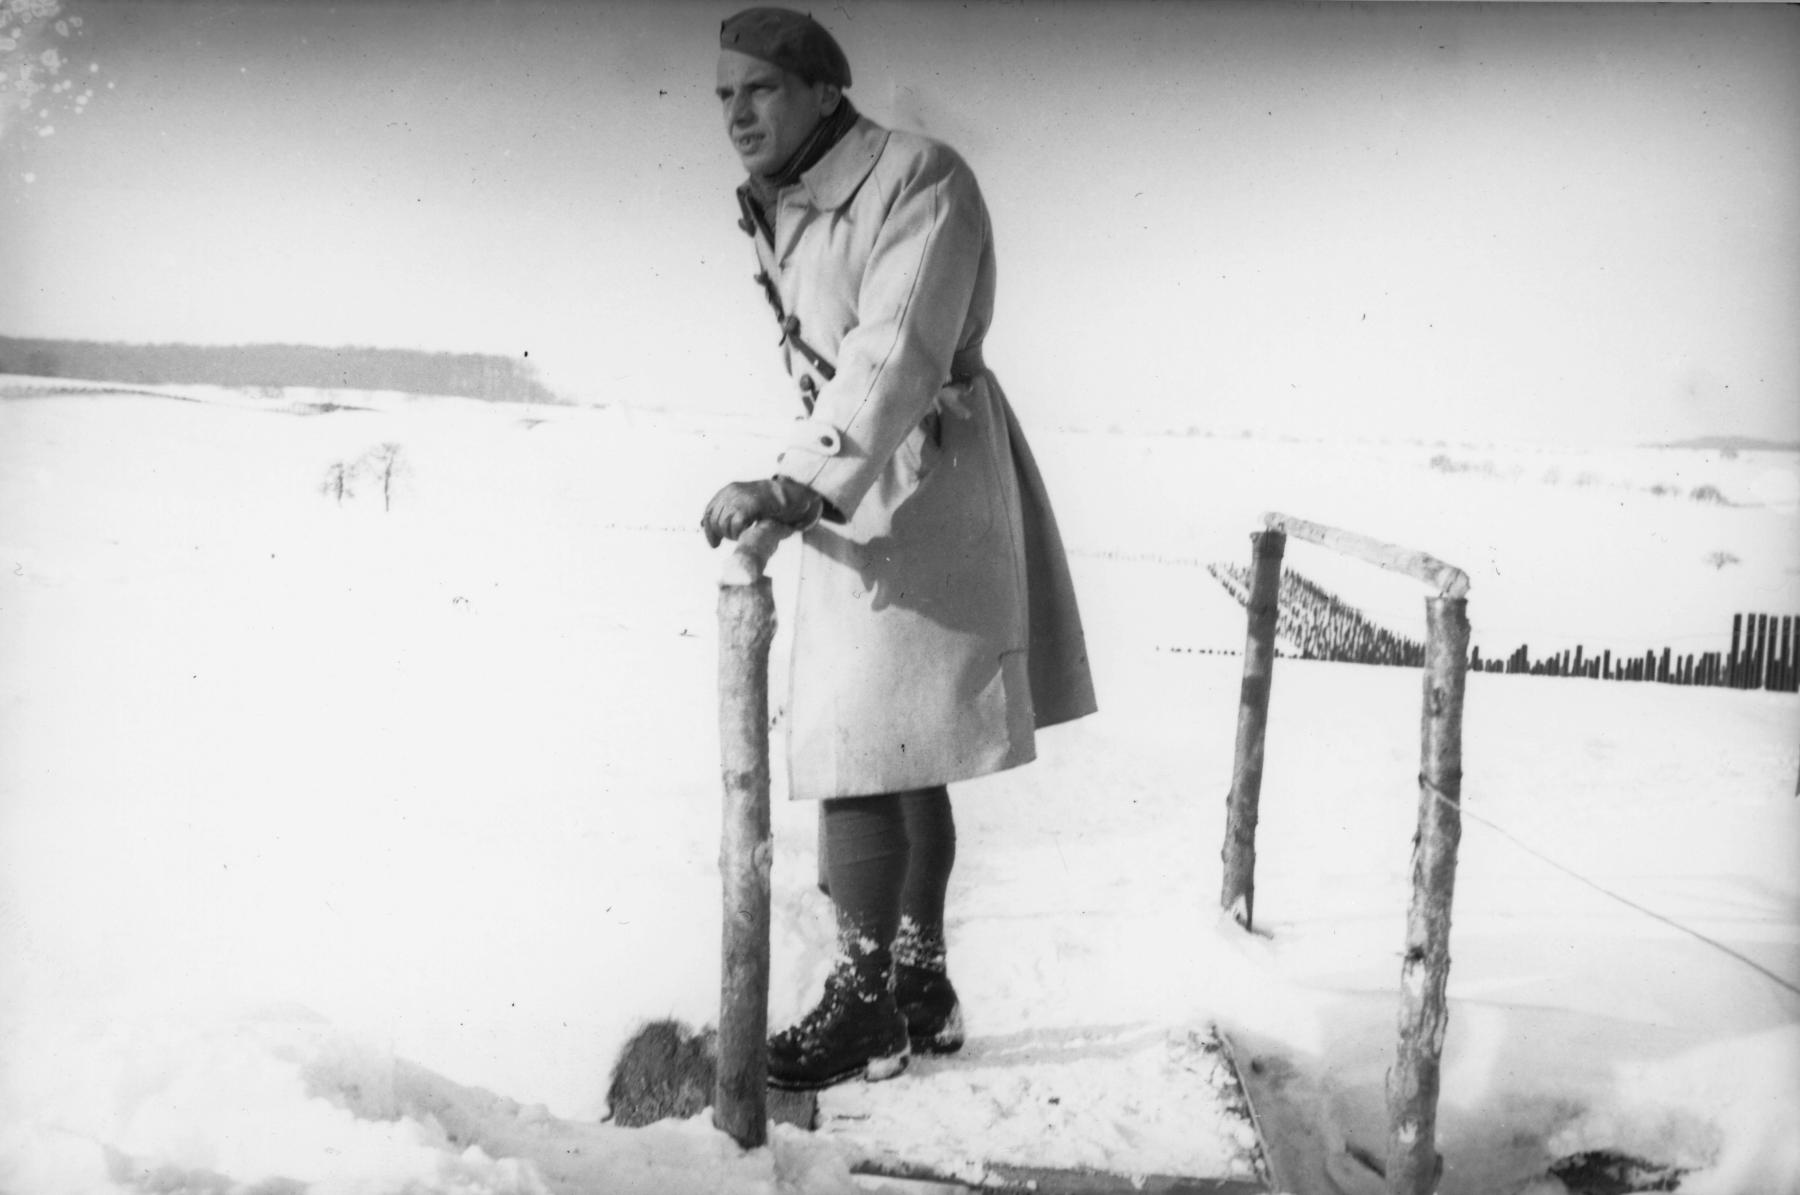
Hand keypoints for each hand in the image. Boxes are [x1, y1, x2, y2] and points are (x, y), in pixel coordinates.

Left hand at [701, 477, 823, 547]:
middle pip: (715, 519)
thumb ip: (729, 511)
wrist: (792, 494)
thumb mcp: (747, 503)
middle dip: (722, 533)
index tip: (714, 544)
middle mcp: (731, 491)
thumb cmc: (771, 503)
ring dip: (731, 535)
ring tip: (742, 534)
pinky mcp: (750, 505)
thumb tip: (707, 528)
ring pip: (723, 523)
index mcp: (729, 490)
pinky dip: (738, 533)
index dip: (709, 530)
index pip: (709, 511)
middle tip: (735, 537)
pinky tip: (746, 532)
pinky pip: (735, 524)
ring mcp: (740, 497)